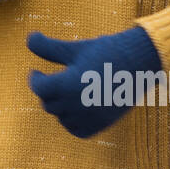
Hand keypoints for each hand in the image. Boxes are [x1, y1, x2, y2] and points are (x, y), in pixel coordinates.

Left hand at [27, 26, 162, 138]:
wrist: (141, 61)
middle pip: (49, 104)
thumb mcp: (75, 48)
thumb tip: (28, 37)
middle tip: (52, 80)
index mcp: (68, 84)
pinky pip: (78, 130)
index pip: (40, 89)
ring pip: (62, 118)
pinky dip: (73, 122)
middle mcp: (78, 104)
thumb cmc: (105, 51)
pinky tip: (76, 107)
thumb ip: (48, 47)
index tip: (36, 73)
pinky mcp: (103, 123)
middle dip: (48, 92)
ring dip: (60, 107)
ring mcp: (91, 116)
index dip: (35, 79)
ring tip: (65, 92)